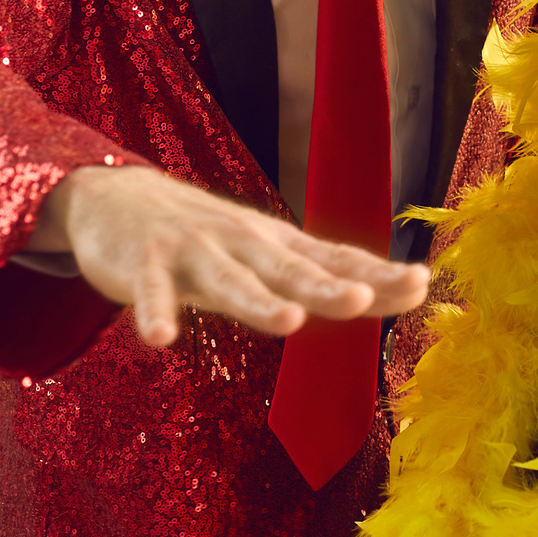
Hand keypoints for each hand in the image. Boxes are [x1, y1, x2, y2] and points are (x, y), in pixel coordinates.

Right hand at [36, 164, 427, 347]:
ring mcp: (194, 251)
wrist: (116, 198)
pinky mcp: (144, 264)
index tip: (421, 283)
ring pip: (230, 281)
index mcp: (279, 246)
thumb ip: (315, 277)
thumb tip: (381, 293)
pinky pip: (150, 294)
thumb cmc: (209, 239)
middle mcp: (245, 244)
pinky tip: (162, 338)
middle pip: (292, 270)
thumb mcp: (265, 255)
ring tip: (289, 321)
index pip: (337, 260)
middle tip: (360, 299)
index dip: (377, 275)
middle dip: (327, 286)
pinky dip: (155, 313)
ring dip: (258, 301)